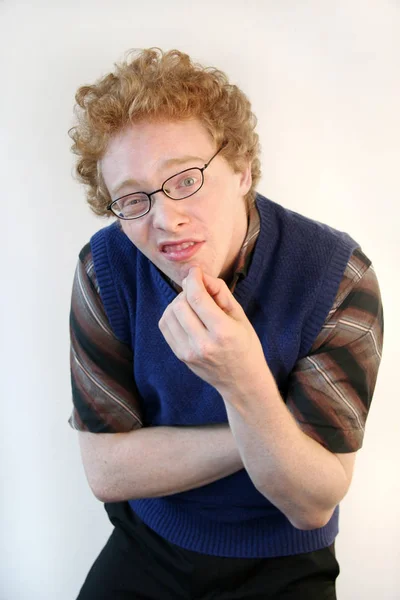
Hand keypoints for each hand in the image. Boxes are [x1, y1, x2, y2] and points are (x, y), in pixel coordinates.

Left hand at [158, 266, 266, 393]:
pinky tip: (186, 316)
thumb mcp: (241, 316)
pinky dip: (172, 315)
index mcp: (223, 332)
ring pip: (169, 314)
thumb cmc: (245, 345)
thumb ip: (221, 293)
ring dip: (178, 302)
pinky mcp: (180, 355)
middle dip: (187, 291)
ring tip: (193, 305)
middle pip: (180, 305)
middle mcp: (203, 344)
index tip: (195, 271)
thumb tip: (201, 276)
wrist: (241, 381)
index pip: (197, 298)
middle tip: (199, 292)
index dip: (193, 279)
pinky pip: (165, 326)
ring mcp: (188, 352)